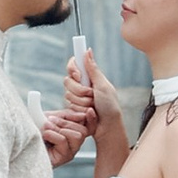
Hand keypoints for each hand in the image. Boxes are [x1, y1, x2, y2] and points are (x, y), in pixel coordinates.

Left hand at [40, 95, 95, 164]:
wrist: (21, 141)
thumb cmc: (36, 129)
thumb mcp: (51, 117)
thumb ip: (66, 115)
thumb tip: (82, 114)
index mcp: (73, 133)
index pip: (90, 127)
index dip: (92, 119)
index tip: (89, 110)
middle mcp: (74, 144)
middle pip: (83, 130)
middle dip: (66, 122)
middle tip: (49, 121)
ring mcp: (69, 152)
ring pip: (77, 136)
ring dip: (59, 128)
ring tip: (46, 129)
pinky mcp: (62, 158)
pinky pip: (64, 141)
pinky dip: (53, 135)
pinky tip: (45, 136)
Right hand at [68, 46, 131, 173]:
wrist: (108, 127)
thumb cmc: (110, 106)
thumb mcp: (102, 85)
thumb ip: (92, 69)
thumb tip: (87, 50)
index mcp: (90, 77)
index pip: (74, 65)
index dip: (73, 69)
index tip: (79, 75)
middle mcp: (81, 86)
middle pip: (68, 81)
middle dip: (80, 90)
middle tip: (92, 95)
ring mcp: (77, 97)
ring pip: (67, 94)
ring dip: (82, 102)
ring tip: (93, 107)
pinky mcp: (73, 109)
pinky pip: (68, 105)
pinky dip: (79, 109)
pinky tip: (88, 114)